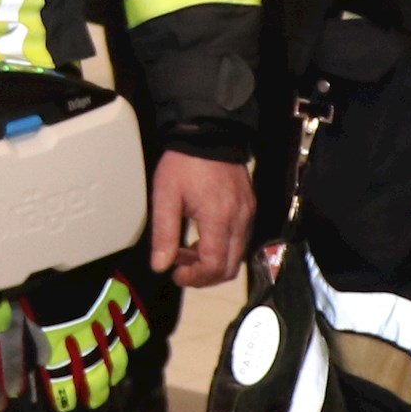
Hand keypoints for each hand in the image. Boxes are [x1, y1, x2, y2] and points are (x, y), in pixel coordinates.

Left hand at [150, 151, 253, 285]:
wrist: (209, 133)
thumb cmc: (185, 163)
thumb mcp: (166, 196)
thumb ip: (164, 233)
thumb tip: (160, 265)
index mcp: (219, 218)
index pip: (213, 265)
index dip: (195, 278)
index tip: (176, 274)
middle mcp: (239, 220)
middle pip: (230, 268)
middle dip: (204, 275)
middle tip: (181, 267)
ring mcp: (248, 214)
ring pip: (237, 256)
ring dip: (213, 262)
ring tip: (188, 249)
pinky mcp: (250, 207)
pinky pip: (240, 239)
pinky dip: (223, 247)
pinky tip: (203, 236)